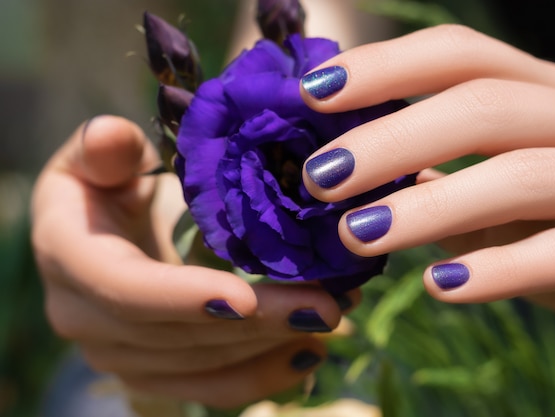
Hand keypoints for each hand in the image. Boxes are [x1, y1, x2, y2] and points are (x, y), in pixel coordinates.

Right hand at [31, 115, 356, 408]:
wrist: (97, 234)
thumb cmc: (104, 186)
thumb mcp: (99, 159)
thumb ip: (105, 150)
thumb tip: (110, 134)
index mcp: (71, 257)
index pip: (122, 287)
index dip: (180, 297)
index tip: (244, 297)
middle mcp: (87, 319)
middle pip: (177, 335)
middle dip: (256, 323)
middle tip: (327, 303)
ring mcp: (121, 353)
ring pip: (201, 366)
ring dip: (271, 344)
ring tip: (333, 314)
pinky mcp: (154, 370)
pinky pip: (209, 386)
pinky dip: (262, 376)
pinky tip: (309, 354)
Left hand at [300, 25, 554, 358]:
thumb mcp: (507, 193)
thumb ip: (449, 180)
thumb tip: (364, 176)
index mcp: (548, 97)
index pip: (462, 57)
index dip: (386, 66)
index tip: (313, 92)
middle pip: (486, 105)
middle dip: (393, 137)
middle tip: (319, 176)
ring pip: (523, 175)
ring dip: (430, 207)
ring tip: (356, 235)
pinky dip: (501, 269)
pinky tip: (441, 286)